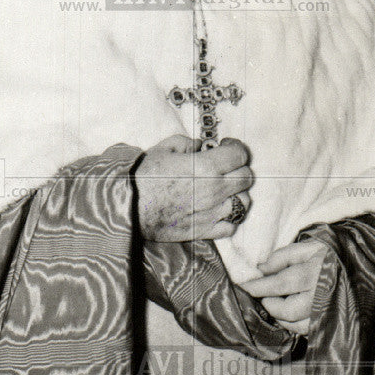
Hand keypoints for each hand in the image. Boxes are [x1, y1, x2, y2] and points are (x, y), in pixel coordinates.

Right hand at [134, 134, 251, 241]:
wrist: (128, 208)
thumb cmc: (143, 176)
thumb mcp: (163, 148)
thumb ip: (186, 143)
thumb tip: (200, 146)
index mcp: (206, 166)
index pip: (240, 156)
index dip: (236, 149)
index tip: (226, 147)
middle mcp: (215, 190)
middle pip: (246, 178)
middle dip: (239, 169)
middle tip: (226, 167)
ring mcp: (212, 213)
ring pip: (244, 203)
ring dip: (237, 194)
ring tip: (224, 190)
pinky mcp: (205, 231)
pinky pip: (231, 226)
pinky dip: (229, 218)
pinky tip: (218, 210)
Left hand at [240, 239, 326, 334]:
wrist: (362, 266)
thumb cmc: (332, 254)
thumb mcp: (308, 246)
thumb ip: (283, 256)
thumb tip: (261, 269)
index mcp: (315, 272)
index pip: (280, 283)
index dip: (259, 287)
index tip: (243, 287)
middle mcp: (322, 296)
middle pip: (287, 310)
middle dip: (270, 303)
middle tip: (264, 294)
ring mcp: (328, 312)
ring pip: (297, 325)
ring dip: (281, 316)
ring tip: (275, 302)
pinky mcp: (332, 323)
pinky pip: (308, 331)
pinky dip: (294, 325)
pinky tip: (289, 313)